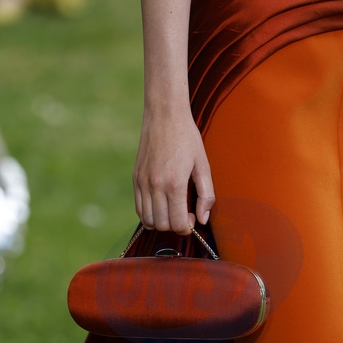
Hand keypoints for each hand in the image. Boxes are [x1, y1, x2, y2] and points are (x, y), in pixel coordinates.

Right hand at [132, 108, 214, 234]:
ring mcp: (142, 183)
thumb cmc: (187, 139)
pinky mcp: (136, 178)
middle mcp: (155, 186)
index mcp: (174, 183)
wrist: (164, 115)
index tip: (192, 218)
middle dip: (175, 226)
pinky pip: (139, 208)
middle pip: (162, 225)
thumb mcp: (203, 165)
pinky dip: (149, 214)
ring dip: (161, 222)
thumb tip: (202, 219)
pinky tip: (161, 205)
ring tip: (172, 210)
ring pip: (148, 220)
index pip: (177, 223)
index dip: (186, 227)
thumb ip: (206, 195)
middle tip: (184, 214)